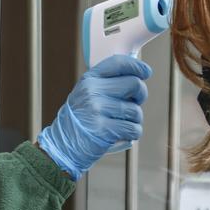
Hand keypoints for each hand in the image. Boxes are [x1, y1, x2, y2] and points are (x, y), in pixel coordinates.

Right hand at [38, 55, 151, 179]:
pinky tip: (122, 134)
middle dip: (141, 94)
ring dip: (135, 119)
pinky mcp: (103, 130)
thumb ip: (106, 84)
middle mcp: (92, 92)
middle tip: (135, 102)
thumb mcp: (86, 94)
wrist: (63, 145)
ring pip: (136, 110)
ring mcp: (97, 110)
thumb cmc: (80, 120)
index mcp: (89, 80)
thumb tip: (137, 75)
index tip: (146, 72)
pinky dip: (133, 132)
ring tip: (122, 123)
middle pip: (134, 84)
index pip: (118, 64)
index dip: (137, 66)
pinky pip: (133, 128)